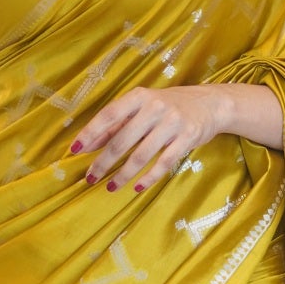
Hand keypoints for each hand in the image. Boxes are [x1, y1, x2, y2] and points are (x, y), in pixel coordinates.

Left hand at [71, 85, 230, 194]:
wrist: (209, 104)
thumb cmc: (168, 106)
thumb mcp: (142, 107)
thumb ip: (116, 124)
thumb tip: (87, 144)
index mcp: (139, 97)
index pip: (109, 115)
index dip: (90, 133)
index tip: (74, 150)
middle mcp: (155, 107)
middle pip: (122, 140)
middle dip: (104, 161)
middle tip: (90, 177)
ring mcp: (172, 123)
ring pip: (141, 155)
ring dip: (122, 174)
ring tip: (110, 186)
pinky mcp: (187, 138)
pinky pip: (163, 163)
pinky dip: (148, 178)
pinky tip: (136, 187)